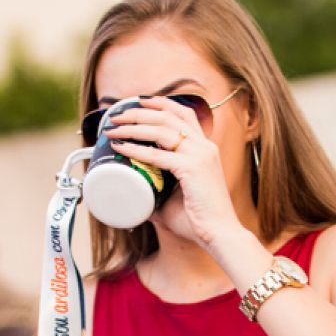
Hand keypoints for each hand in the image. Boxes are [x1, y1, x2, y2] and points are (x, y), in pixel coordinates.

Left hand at [106, 96, 241, 250]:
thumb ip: (160, 193)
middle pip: (169, 116)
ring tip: (115, 129)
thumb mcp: (178, 199)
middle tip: (118, 115)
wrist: (220, 234)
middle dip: (140, 112)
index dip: (161, 103)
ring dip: (135, 125)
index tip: (140, 101)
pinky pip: (158, 154)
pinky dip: (137, 149)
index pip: (184, 114)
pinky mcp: (192, 169)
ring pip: (162, 129)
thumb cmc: (200, 221)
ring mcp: (200, 156)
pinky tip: (122, 148)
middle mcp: (204, 147)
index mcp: (206, 149)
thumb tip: (139, 197)